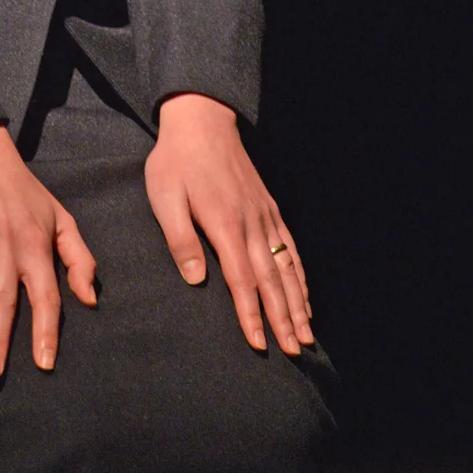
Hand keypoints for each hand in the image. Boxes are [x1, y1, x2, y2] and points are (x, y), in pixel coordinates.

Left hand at [144, 92, 313, 356]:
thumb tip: (196, 280)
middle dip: (283, 319)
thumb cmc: (176, 161)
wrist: (202, 120)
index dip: (251, 314)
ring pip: (286, 267)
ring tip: (306, 335)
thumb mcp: (165, 196)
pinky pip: (290, 247)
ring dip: (297, 303)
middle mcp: (251, 224)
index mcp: (225, 224)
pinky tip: (304, 296)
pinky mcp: (269, 208)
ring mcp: (265, 215)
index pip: (241, 280)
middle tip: (294, 352)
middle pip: (271, 280)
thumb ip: (180, 238)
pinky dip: (300, 275)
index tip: (259, 344)